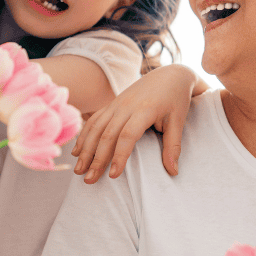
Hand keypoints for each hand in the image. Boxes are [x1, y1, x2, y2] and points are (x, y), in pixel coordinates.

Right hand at [71, 64, 200, 182]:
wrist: (169, 75)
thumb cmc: (176, 99)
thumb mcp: (178, 121)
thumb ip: (173, 146)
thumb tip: (173, 172)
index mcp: (144, 110)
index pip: (127, 135)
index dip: (119, 156)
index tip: (113, 175)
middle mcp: (126, 106)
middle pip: (107, 134)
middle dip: (96, 159)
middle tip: (89, 180)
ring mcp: (116, 104)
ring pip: (96, 128)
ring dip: (86, 150)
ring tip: (79, 170)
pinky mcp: (111, 104)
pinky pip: (94, 120)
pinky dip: (84, 136)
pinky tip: (77, 152)